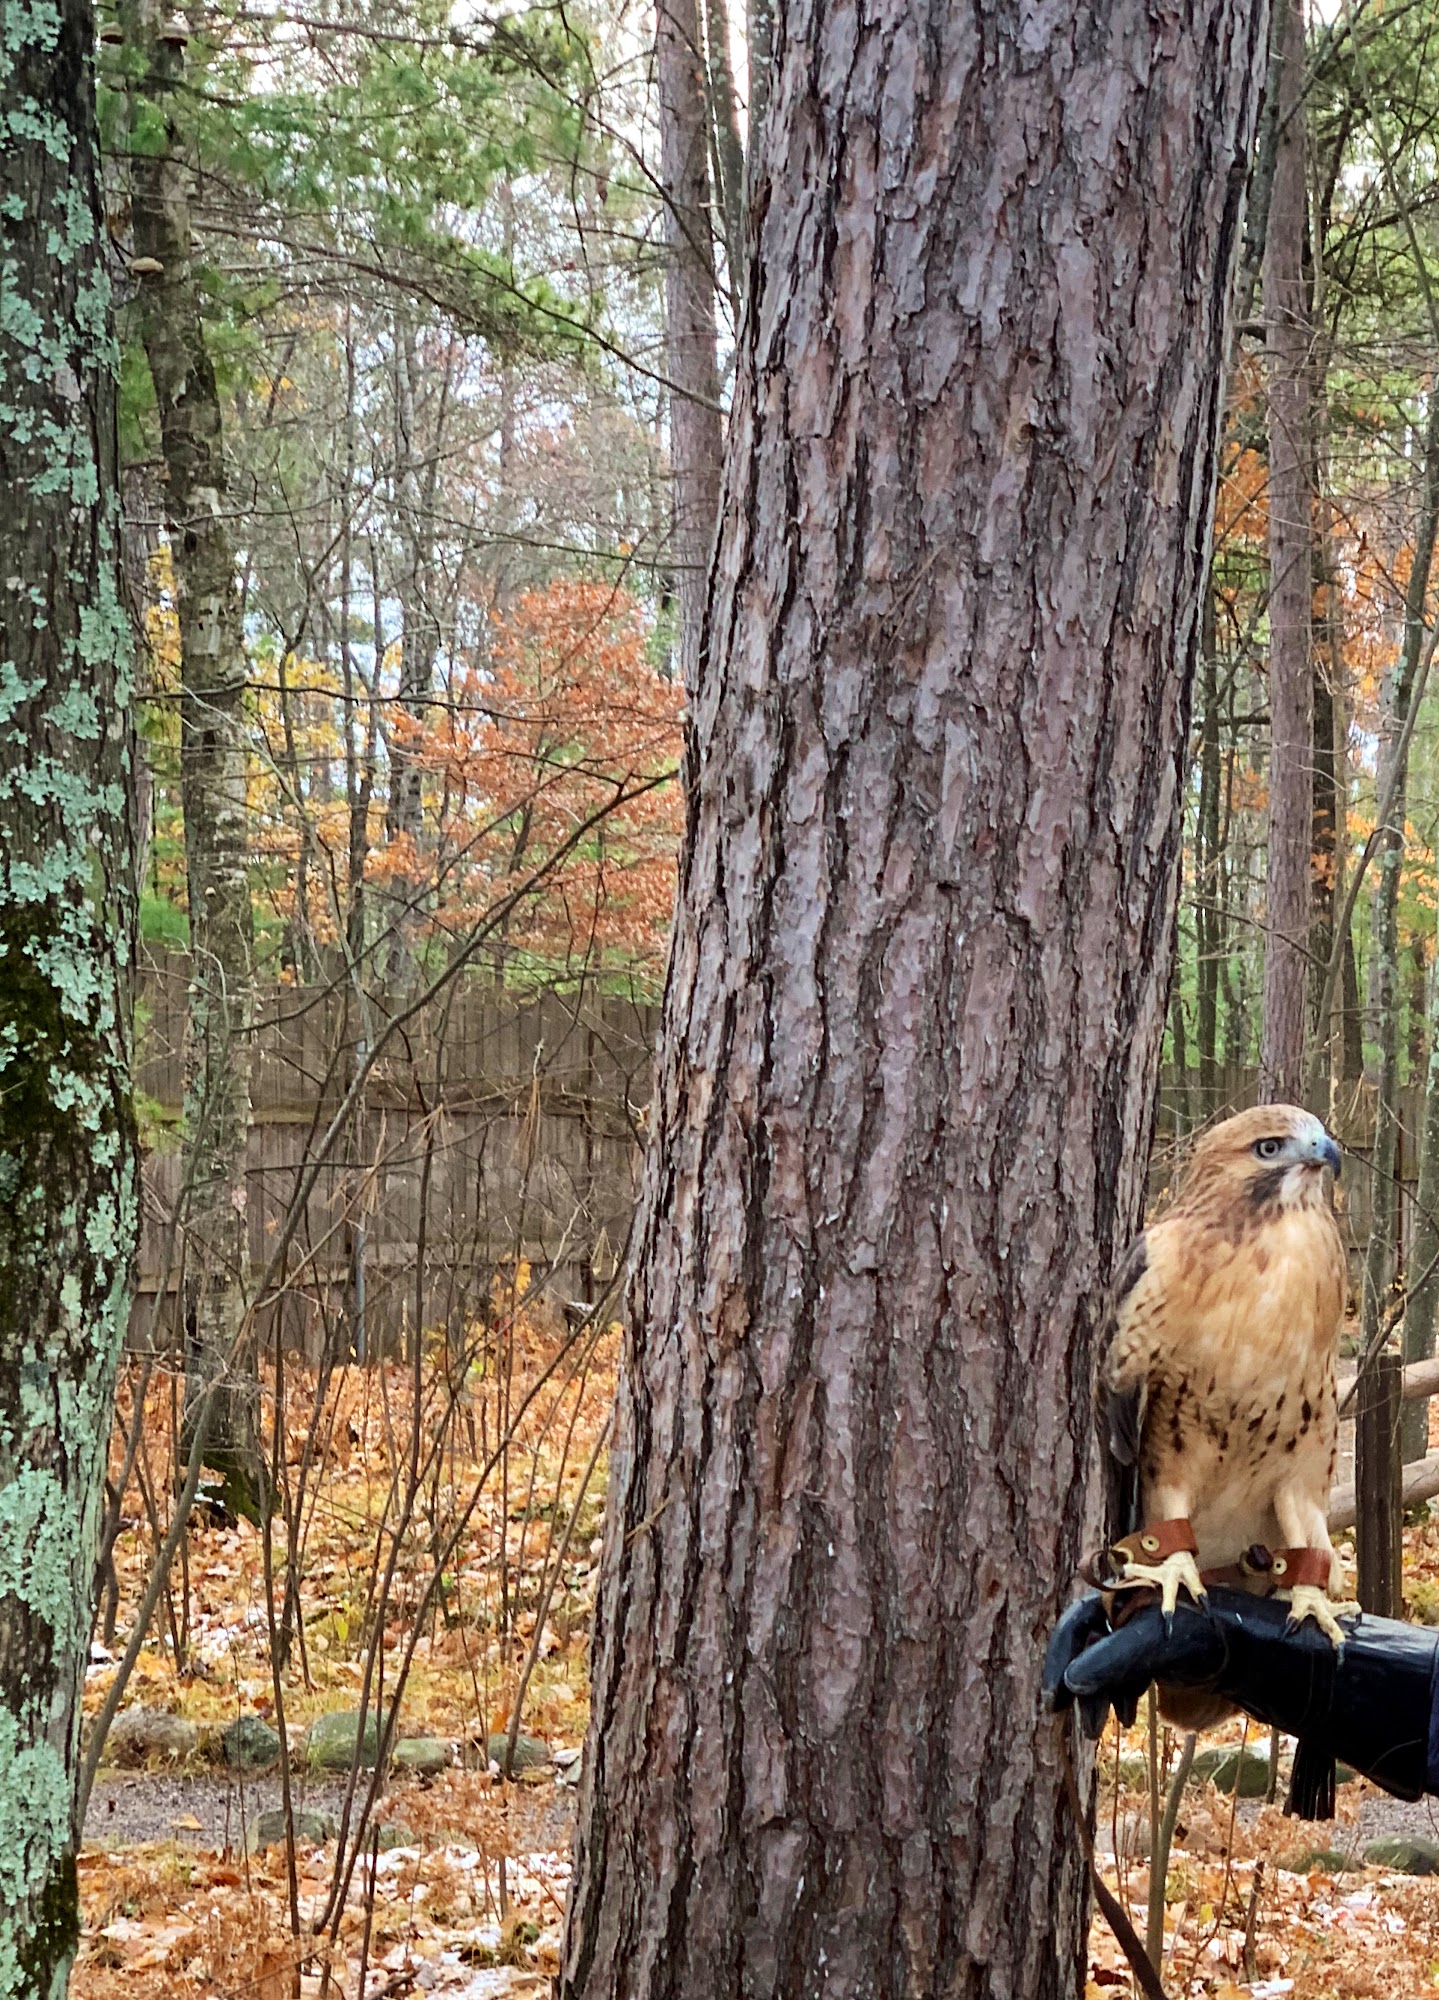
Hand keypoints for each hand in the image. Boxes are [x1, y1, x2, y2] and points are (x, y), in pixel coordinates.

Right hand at [1044, 1591, 1226, 1735]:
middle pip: (1084, 1649)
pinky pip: (1122, 1673)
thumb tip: (1071, 1683)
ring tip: (1097, 1731)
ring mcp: (1134, 1632)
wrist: (1247, 1648)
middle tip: (1075, 1725)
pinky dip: (1119, 1696)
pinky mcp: (1149, 1652)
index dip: (1057, 1662)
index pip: (1072, 1626)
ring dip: (1098, 1698)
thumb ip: (1110, 1661)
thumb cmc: (1200, 1636)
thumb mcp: (1152, 1646)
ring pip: (1102, 1665)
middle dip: (1079, 1689)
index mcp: (1114, 1597)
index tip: (1053, 1703)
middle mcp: (1119, 1611)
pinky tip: (1126, 1719)